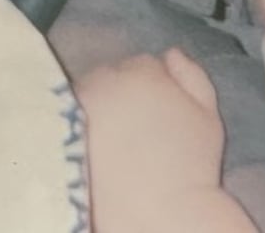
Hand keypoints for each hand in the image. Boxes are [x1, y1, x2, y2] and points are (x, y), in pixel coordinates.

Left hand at [77, 49, 227, 230]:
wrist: (156, 210)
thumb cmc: (189, 167)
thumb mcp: (208, 118)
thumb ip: (193, 77)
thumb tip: (172, 53)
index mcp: (143, 71)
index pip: (142, 66)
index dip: (152, 90)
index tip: (156, 115)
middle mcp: (104, 78)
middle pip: (112, 75)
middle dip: (121, 93)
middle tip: (132, 127)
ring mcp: (77, 101)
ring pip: (87, 92)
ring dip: (96, 105)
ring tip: (111, 138)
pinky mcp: (56, 124)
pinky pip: (65, 113)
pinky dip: (75, 123)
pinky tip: (90, 145)